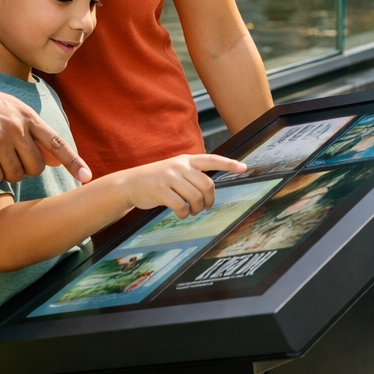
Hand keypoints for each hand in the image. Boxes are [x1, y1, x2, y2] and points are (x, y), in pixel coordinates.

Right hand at [0, 80, 91, 185]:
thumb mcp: (8, 108)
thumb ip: (32, 131)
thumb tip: (55, 158)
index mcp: (26, 115)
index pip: (56, 142)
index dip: (73, 162)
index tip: (86, 177)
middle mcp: (16, 126)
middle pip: (36, 166)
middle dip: (24, 170)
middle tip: (7, 161)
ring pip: (15, 174)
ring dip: (4, 174)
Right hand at [117, 154, 245, 217]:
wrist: (130, 183)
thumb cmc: (157, 179)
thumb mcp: (174, 169)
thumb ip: (191, 174)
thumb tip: (210, 188)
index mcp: (186, 160)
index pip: (212, 159)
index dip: (229, 164)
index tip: (244, 168)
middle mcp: (180, 166)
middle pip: (207, 184)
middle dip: (210, 199)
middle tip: (205, 207)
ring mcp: (170, 177)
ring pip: (196, 196)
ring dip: (197, 208)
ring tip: (192, 211)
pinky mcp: (160, 190)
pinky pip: (181, 205)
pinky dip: (184, 213)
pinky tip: (181, 213)